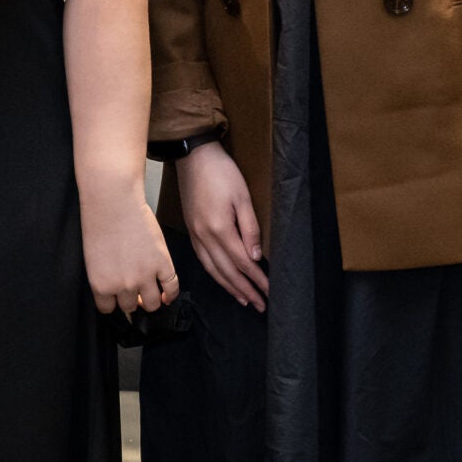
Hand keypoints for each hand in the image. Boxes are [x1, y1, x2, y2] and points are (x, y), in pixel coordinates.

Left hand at [81, 187, 177, 316]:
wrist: (113, 203)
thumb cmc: (98, 224)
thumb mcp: (92, 259)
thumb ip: (105, 278)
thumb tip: (119, 290)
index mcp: (101, 286)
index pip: (108, 308)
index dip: (113, 302)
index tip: (116, 298)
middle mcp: (123, 286)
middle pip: (130, 307)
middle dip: (131, 300)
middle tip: (133, 291)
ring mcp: (145, 277)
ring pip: (151, 304)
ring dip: (150, 300)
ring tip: (149, 293)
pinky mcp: (163, 265)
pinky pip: (172, 288)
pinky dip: (171, 295)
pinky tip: (167, 295)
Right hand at [179, 140, 267, 309]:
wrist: (193, 157)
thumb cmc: (221, 173)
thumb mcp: (243, 197)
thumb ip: (250, 229)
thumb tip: (255, 257)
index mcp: (219, 228)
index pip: (242, 262)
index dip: (257, 279)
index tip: (269, 291)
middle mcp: (204, 236)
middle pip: (227, 271)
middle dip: (245, 290)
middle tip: (260, 304)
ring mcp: (195, 234)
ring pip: (213, 269)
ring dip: (229, 287)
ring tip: (244, 300)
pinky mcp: (191, 230)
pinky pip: (203, 260)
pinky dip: (215, 274)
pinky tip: (223, 279)